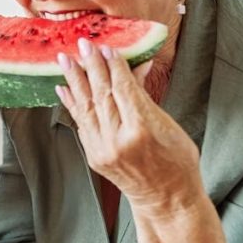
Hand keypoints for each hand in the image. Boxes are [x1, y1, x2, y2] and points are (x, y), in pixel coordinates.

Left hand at [55, 38, 202, 212]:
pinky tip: (64, 88)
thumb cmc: (177, 161)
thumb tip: (137, 65)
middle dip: (91, 67)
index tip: (107, 48)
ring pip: (86, 108)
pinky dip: (73, 104)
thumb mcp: (168, 125)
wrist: (167, 199)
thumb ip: (146, 97)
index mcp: (142, 131)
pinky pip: (81, 124)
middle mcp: (118, 141)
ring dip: (74, 81)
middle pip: (102, 96)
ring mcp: (103, 150)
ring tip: (64, 59)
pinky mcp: (94, 156)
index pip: (124, 91)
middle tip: (83, 44)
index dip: (114, 67)